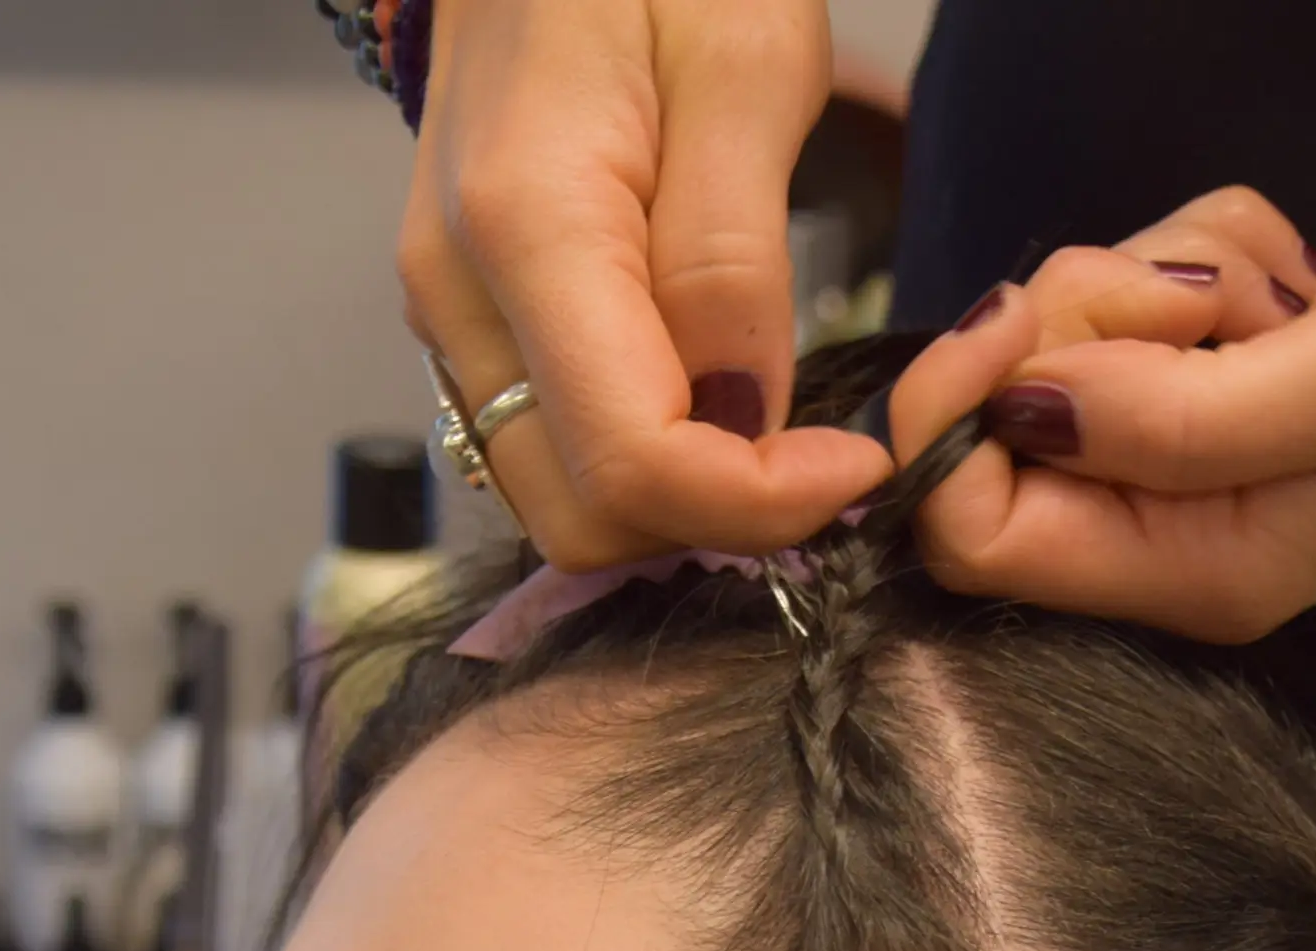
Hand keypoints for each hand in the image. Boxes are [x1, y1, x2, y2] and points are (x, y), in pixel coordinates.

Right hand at [397, 0, 891, 566]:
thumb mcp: (743, 68)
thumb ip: (736, 263)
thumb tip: (745, 419)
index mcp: (527, 228)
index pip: (633, 463)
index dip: (759, 500)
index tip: (862, 460)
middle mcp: (461, 295)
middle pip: (583, 517)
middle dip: (719, 517)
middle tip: (828, 452)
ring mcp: (453, 313)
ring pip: (562, 500)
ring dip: (682, 498)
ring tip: (780, 422)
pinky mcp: (471, 317)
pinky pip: (553, 444)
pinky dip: (646, 456)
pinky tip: (717, 390)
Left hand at [890, 188, 1315, 642]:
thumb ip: (1187, 418)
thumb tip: (1022, 408)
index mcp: (1190, 570)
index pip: (969, 535)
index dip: (963, 417)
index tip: (1030, 319)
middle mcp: (1162, 529)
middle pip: (1001, 416)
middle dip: (1086, 318)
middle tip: (1214, 307)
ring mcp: (1178, 453)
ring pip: (1064, 329)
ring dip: (1164, 274)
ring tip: (1287, 303)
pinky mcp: (1198, 375)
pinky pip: (1131, 286)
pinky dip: (1204, 251)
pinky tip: (1299, 286)